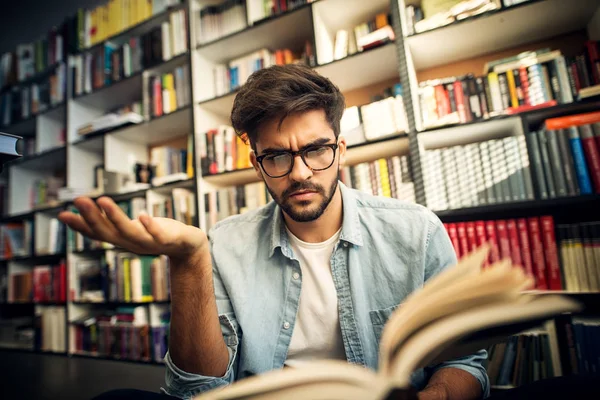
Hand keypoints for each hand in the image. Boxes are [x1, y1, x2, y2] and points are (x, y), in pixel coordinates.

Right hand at [58, 196, 207, 261]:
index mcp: (122, 239)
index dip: (79, 226)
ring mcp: (149, 242)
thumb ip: (108, 222)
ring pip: (129, 232)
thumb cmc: (155, 234)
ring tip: (103, 199)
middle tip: (79, 199)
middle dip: (92, 217)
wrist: (187, 246)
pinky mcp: (168, 239)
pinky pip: (157, 234)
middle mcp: (132, 243)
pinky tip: (141, 214)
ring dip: (116, 217)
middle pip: (109, 232)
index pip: (96, 233)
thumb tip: (83, 209)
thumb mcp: (128, 228)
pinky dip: (149, 226)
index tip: (62, 214)